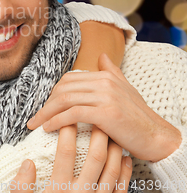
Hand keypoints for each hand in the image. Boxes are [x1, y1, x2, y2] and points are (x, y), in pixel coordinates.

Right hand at [11, 125, 131, 192]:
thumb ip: (21, 186)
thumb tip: (28, 162)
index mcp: (58, 190)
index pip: (65, 153)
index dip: (66, 131)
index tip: (65, 116)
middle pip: (95, 158)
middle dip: (96, 134)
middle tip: (95, 116)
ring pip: (112, 170)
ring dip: (114, 148)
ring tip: (111, 132)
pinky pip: (121, 188)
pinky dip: (125, 171)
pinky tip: (124, 158)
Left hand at [26, 53, 180, 161]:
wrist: (158, 137)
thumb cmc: (139, 117)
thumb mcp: (125, 90)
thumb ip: (111, 72)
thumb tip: (101, 56)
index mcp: (105, 76)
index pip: (68, 80)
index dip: (53, 93)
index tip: (44, 106)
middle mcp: (104, 82)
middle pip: (63, 88)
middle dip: (46, 103)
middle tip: (35, 117)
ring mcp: (105, 96)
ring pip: (65, 100)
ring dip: (46, 113)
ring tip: (36, 124)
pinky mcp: (106, 113)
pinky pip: (73, 114)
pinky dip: (57, 120)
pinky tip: (48, 128)